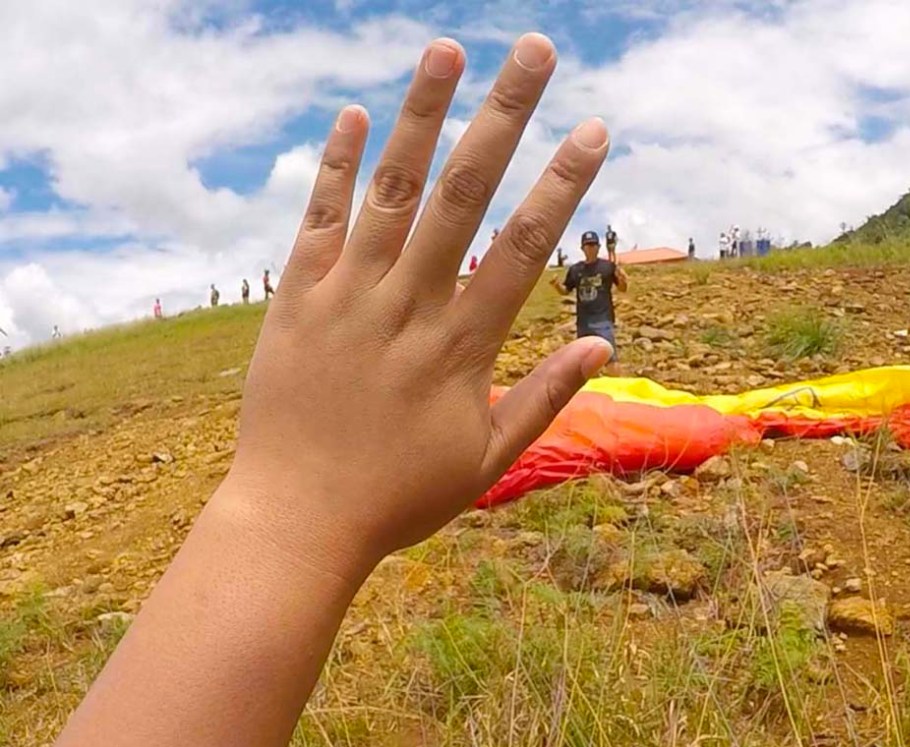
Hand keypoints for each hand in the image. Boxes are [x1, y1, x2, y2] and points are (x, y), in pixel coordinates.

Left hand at [224, 33, 611, 581]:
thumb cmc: (399, 496)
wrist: (295, 521)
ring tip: (447, 50)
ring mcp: (346, 298)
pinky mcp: (295, 300)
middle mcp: (406, 307)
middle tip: (534, 53)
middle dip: (503, 117)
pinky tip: (353, 113)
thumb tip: (602, 346)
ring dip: (421, 116)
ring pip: (389, 191)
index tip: (592, 130)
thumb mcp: (486, 460)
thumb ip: (544, 398)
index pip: (521, 247)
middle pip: (462, 195)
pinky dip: (333, 167)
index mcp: (460, 347)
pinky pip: (316, 222)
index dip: (561, 185)